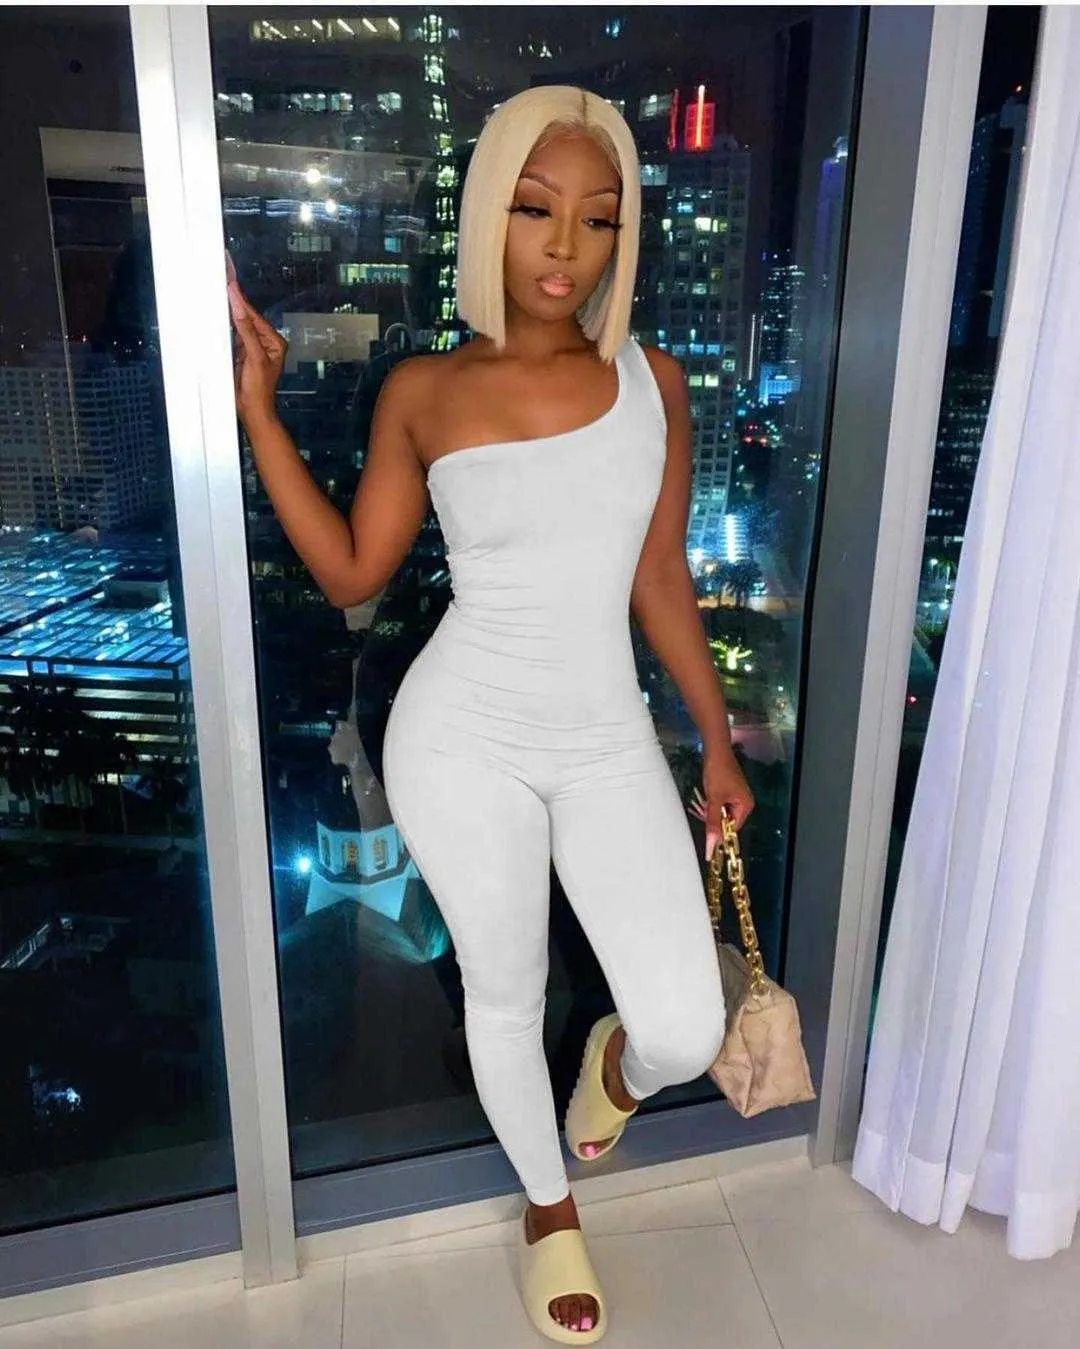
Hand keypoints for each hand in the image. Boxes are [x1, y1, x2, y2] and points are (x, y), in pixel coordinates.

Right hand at [227, 280, 286, 419]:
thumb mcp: (254, 357)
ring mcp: (253, 348)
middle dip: (234, 304)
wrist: (252, 410)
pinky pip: (233, 336)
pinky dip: (225, 328)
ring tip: (219, 294)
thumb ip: (247, 332)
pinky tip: (218, 316)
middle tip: (223, 282)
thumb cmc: (260, 389)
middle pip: (247, 319)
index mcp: (275, 342)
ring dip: (229, 314)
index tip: (231, 285)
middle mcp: (265, 343)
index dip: (242, 301)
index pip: (255, 317)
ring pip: (238, 326)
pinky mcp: (242, 354)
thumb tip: (240, 310)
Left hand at [687, 747, 754, 860]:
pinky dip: (711, 803)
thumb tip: (712, 844)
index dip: (720, 832)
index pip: (733, 828)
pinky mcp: (728, 790)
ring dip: (710, 810)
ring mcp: (736, 795)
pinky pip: (719, 803)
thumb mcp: (714, 800)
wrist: (715, 750)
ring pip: (721, 812)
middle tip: (704, 811)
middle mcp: (743, 802)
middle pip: (726, 820)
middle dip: (713, 818)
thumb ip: (712, 823)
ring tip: (704, 801)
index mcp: (745, 805)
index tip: (708, 836)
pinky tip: (705, 798)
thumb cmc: (718, 771)